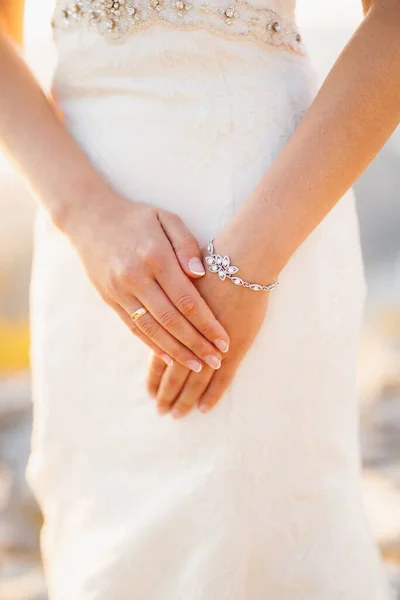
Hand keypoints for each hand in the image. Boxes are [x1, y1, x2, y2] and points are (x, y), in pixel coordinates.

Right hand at [65, 193, 229, 370]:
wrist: (89, 217)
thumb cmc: (137, 218)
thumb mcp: (166, 218)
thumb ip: (186, 244)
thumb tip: (201, 274)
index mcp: (155, 256)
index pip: (186, 299)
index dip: (207, 323)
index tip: (225, 340)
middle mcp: (136, 277)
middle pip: (171, 320)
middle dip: (196, 344)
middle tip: (217, 361)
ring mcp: (120, 290)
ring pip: (152, 329)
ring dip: (176, 352)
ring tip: (198, 366)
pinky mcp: (110, 299)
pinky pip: (134, 328)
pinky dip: (153, 345)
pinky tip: (170, 357)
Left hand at [147, 237, 271, 416]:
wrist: (242, 260)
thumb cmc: (213, 261)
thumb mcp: (182, 279)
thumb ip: (171, 298)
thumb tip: (159, 311)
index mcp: (174, 319)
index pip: (160, 354)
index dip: (155, 374)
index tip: (150, 390)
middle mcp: (189, 335)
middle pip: (173, 371)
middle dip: (166, 392)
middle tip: (160, 410)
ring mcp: (212, 343)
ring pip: (193, 379)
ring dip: (184, 398)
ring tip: (176, 414)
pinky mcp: (234, 347)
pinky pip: (222, 378)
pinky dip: (212, 394)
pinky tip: (203, 409)